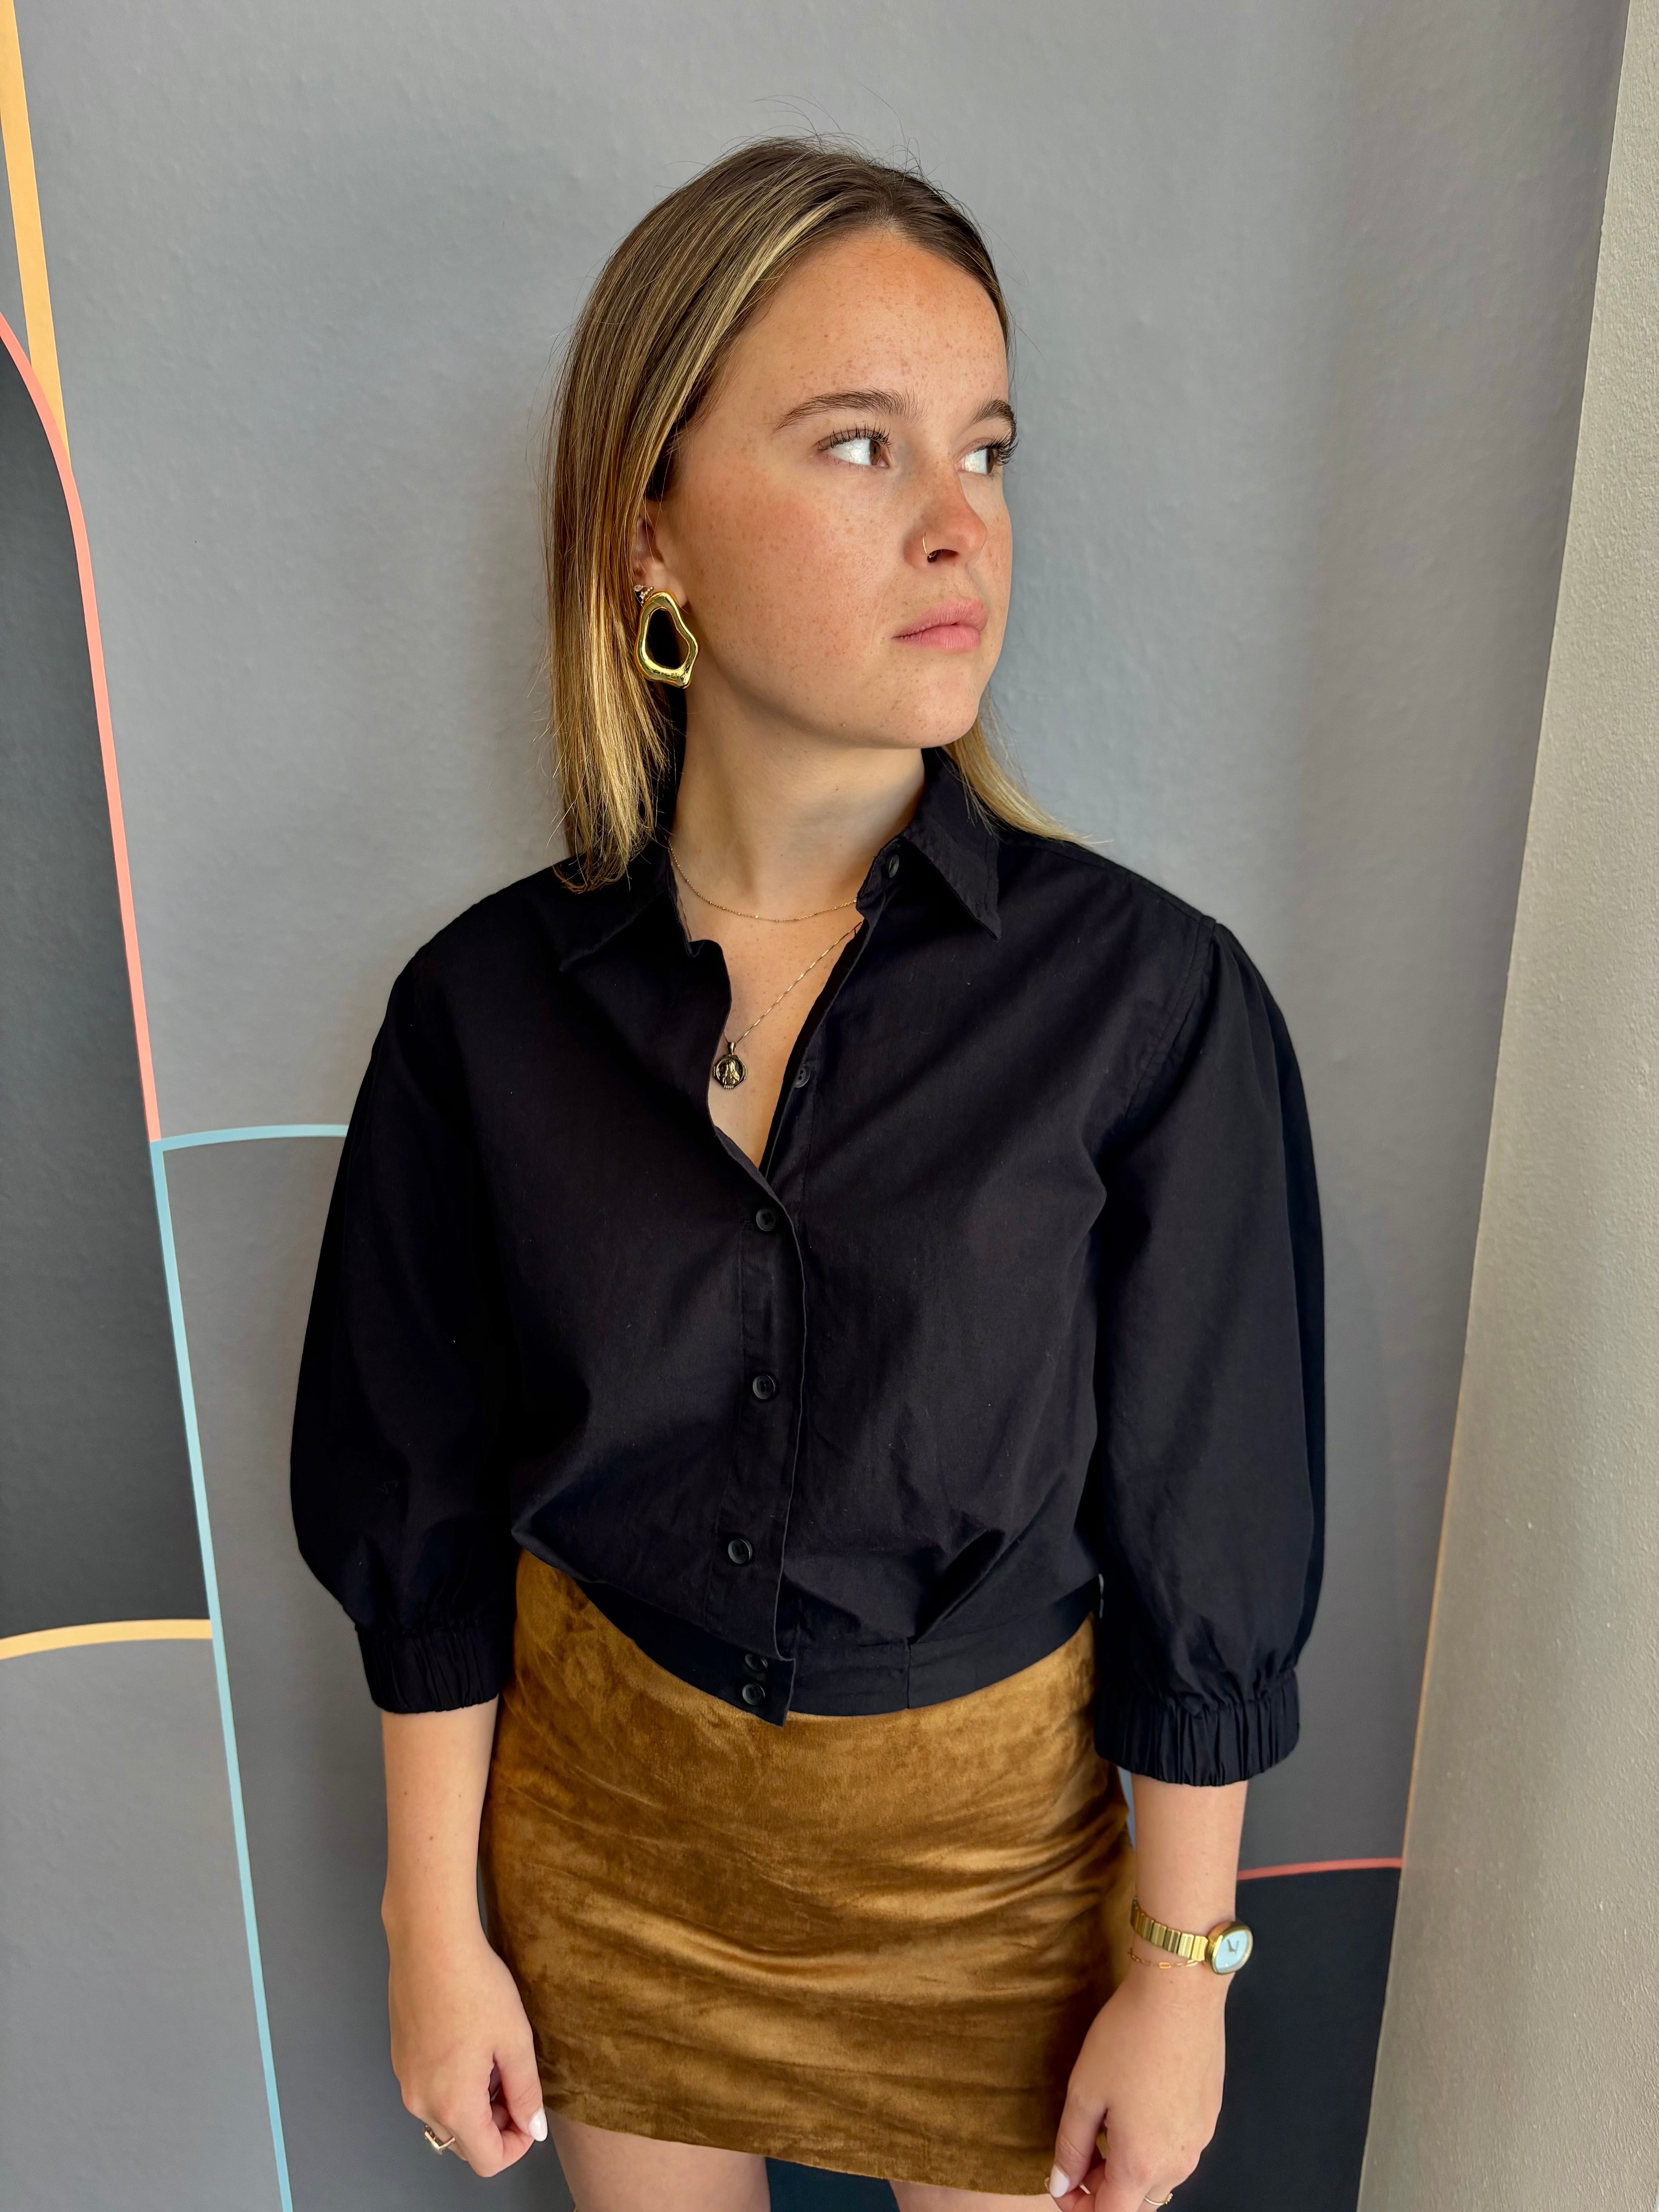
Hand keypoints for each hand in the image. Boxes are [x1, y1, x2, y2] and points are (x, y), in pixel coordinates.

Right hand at [385, 1907, 547, 2176]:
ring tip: (494, 2056)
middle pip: (465, 2141)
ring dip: (476, 2103)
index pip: (487, 2160)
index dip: (517, 2145)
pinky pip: (431, 2091)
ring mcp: (405, 2081)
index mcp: (452, 2105)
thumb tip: (534, 2129)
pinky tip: (470, 2043)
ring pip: (447, 2116)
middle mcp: (420, 2103)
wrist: (430, 1943)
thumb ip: (526, 2093)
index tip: (530, 2112)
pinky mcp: (400, 2059)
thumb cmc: (476, 1987)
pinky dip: (454, 2084)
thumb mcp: (515, 2040)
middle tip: (515, 2079)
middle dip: (497, 2123)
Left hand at [1046, 1959, 1225, 2208]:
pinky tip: (1135, 2105)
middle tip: (1078, 2152)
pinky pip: (1176, 2150)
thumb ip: (1070, 2146)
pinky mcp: (1209, 2115)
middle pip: (1137, 2202)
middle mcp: (1178, 2162)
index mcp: (1143, 2163)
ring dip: (1127, 2168)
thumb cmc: (1130, 2037)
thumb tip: (1062, 2184)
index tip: (1061, 2182)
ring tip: (1104, 2125)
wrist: (1181, 1992)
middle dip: (1102, 2190)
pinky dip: (1151, 2145)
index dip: (1078, 2208)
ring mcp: (1199, 2140)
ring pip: (1159, 2178)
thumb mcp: (1084, 2091)